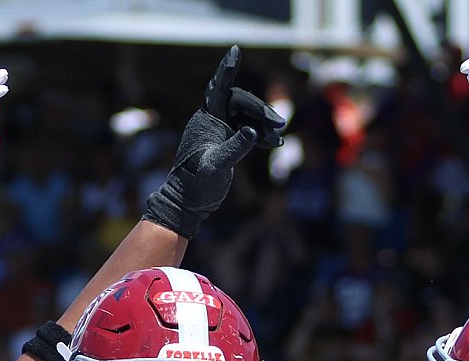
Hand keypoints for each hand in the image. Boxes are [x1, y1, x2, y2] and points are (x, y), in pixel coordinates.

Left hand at [142, 45, 285, 238]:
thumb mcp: (216, 167)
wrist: (189, 202)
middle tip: (278, 123)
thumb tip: (252, 132)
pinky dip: (261, 135)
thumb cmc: (196, 184)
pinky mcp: (226, 142)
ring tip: (278, 137)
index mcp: (205, 119)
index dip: (227, 69)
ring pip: (247, 116)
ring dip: (263, 124)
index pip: (219, 88)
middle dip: (260, 110)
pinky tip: (275, 144)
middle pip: (240, 102)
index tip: (235, 50)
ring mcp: (220, 130)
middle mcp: (212, 120)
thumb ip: (234, 149)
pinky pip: (247, 130)